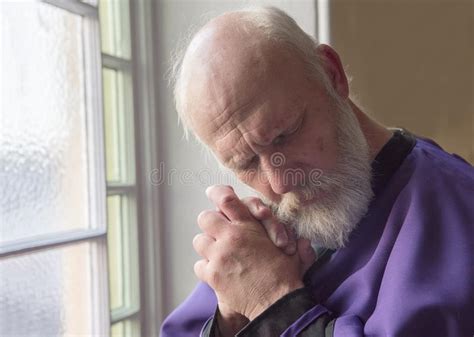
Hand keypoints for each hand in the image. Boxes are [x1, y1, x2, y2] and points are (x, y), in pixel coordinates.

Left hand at [193, 185, 308, 321]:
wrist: (277, 304)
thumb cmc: (287, 278)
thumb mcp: (294, 253)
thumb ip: (294, 241)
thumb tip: (303, 241)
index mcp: (248, 226)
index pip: (226, 199)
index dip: (218, 194)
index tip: (212, 193)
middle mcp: (231, 237)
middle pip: (205, 218)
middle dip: (211, 224)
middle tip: (219, 233)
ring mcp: (219, 255)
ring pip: (199, 241)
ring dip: (208, 247)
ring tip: (219, 255)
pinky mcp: (212, 275)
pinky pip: (198, 265)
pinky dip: (206, 269)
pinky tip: (218, 273)